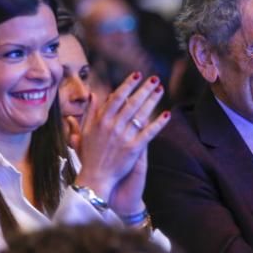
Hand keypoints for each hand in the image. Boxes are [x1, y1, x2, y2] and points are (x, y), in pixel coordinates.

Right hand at [74, 73, 168, 210]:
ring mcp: (124, 137)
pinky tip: (166, 114)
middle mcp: (113, 127)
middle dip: (144, 89)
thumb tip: (94, 94)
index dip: (128, 85)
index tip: (137, 75)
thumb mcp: (85, 132)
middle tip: (155, 79)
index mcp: (101, 121)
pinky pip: (149, 132)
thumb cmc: (90, 155)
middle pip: (132, 103)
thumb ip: (90, 112)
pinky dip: (158, 123)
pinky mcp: (134, 149)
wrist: (96, 178)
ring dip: (152, 100)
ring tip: (160, 90)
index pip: (117, 97)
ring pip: (141, 114)